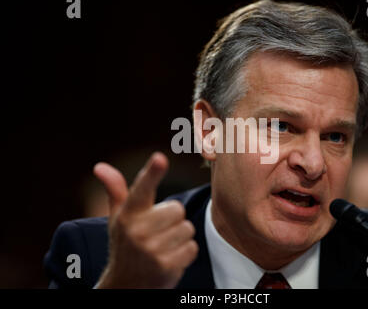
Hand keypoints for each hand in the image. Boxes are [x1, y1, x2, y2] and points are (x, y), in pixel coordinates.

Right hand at [92, 152, 198, 287]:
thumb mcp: (118, 217)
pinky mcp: (165, 266)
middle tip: (158, 232)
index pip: (142, 188)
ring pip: (187, 228)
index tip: (160, 158)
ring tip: (163, 246)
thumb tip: (100, 166)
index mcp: (127, 214)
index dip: (152, 173)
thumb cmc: (126, 244)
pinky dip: (185, 253)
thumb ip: (116, 190)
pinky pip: (192, 247)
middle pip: (178, 209)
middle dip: (173, 220)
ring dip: (180, 238)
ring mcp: (150, 250)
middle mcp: (136, 231)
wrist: (125, 285)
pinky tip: (169, 258)